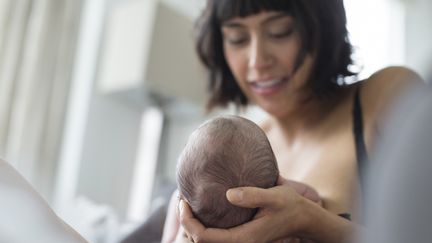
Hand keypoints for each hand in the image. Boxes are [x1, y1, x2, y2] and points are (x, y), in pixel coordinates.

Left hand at [178, 175, 319, 242]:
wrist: (302, 218)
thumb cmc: (289, 205)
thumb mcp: (275, 196)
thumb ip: (253, 195)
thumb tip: (228, 194)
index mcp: (244, 238)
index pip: (204, 237)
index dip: (188, 221)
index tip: (183, 201)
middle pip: (201, 242)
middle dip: (186, 223)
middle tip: (181, 200)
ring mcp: (240, 242)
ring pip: (206, 242)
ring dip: (193, 224)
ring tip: (186, 203)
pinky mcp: (240, 238)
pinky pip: (214, 237)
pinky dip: (202, 226)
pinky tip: (201, 209)